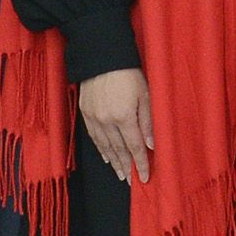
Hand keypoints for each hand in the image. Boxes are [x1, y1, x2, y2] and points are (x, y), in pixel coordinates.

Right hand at [78, 67, 154, 185]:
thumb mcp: (145, 94)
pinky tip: (105, 155)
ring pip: (104, 146)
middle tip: (131, 180)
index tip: (145, 177)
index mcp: (124, 117)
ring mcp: (94, 117)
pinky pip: (93, 136)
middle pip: (119, 150)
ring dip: (113, 161)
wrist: (101, 56)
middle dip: (126, 166)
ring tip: (119, 173)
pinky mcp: (85, 112)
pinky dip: (100, 148)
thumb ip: (148, 121)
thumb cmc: (128, 73)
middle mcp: (107, 121)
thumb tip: (150, 145)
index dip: (140, 164)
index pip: (135, 147)